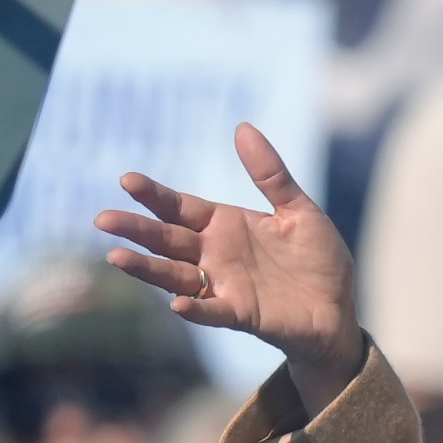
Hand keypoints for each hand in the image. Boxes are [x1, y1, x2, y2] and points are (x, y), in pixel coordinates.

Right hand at [95, 124, 364, 411]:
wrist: (339, 310)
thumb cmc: (318, 261)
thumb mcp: (299, 211)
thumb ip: (271, 174)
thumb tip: (243, 128)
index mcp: (226, 226)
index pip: (181, 207)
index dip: (155, 195)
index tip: (127, 180)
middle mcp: (216, 255)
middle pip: (168, 240)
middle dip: (136, 229)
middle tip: (104, 219)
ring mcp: (225, 286)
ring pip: (176, 276)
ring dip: (148, 268)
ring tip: (117, 257)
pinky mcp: (242, 314)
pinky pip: (212, 312)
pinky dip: (195, 309)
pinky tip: (177, 305)